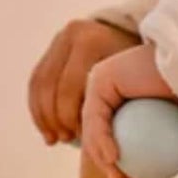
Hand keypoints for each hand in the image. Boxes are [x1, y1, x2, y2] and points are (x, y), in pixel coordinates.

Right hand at [28, 19, 142, 144]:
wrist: (131, 37)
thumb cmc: (141, 63)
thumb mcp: (137, 75)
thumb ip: (130, 97)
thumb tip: (121, 137)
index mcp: (90, 42)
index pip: (69, 86)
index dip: (69, 116)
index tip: (80, 138)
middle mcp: (70, 36)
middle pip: (50, 84)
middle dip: (53, 117)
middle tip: (63, 140)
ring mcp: (58, 40)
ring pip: (39, 83)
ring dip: (42, 116)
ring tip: (53, 140)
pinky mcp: (51, 48)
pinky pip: (36, 81)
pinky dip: (38, 108)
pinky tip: (47, 129)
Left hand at [81, 42, 176, 177]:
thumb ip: (168, 140)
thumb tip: (164, 170)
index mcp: (124, 91)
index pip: (111, 131)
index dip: (116, 162)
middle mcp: (109, 83)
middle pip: (97, 130)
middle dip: (103, 163)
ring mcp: (102, 78)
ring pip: (93, 125)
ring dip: (100, 157)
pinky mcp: (102, 77)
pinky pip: (97, 116)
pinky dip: (102, 140)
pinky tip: (113, 159)